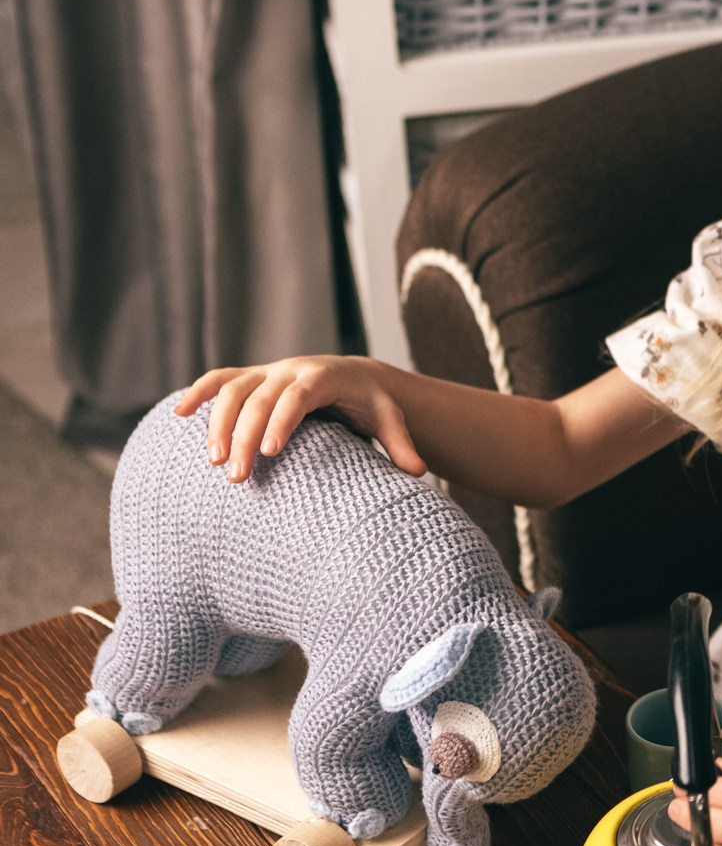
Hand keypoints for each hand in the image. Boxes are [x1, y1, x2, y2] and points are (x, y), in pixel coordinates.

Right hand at [174, 357, 426, 482]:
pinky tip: (177, 414)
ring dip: (217, 423)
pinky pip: (219, 380)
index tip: (269, 451)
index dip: (281, 420)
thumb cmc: (371, 402)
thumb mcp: (389, 419)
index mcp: (323, 377)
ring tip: (213, 462)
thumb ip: (400, 444)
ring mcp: (267, 371)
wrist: (354, 375)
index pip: (298, 396)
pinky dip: (198, 393)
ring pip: (233, 390)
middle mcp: (290, 369)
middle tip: (237, 476)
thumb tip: (420, 473)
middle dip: (245, 436)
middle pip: (259, 398)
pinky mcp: (251, 376)